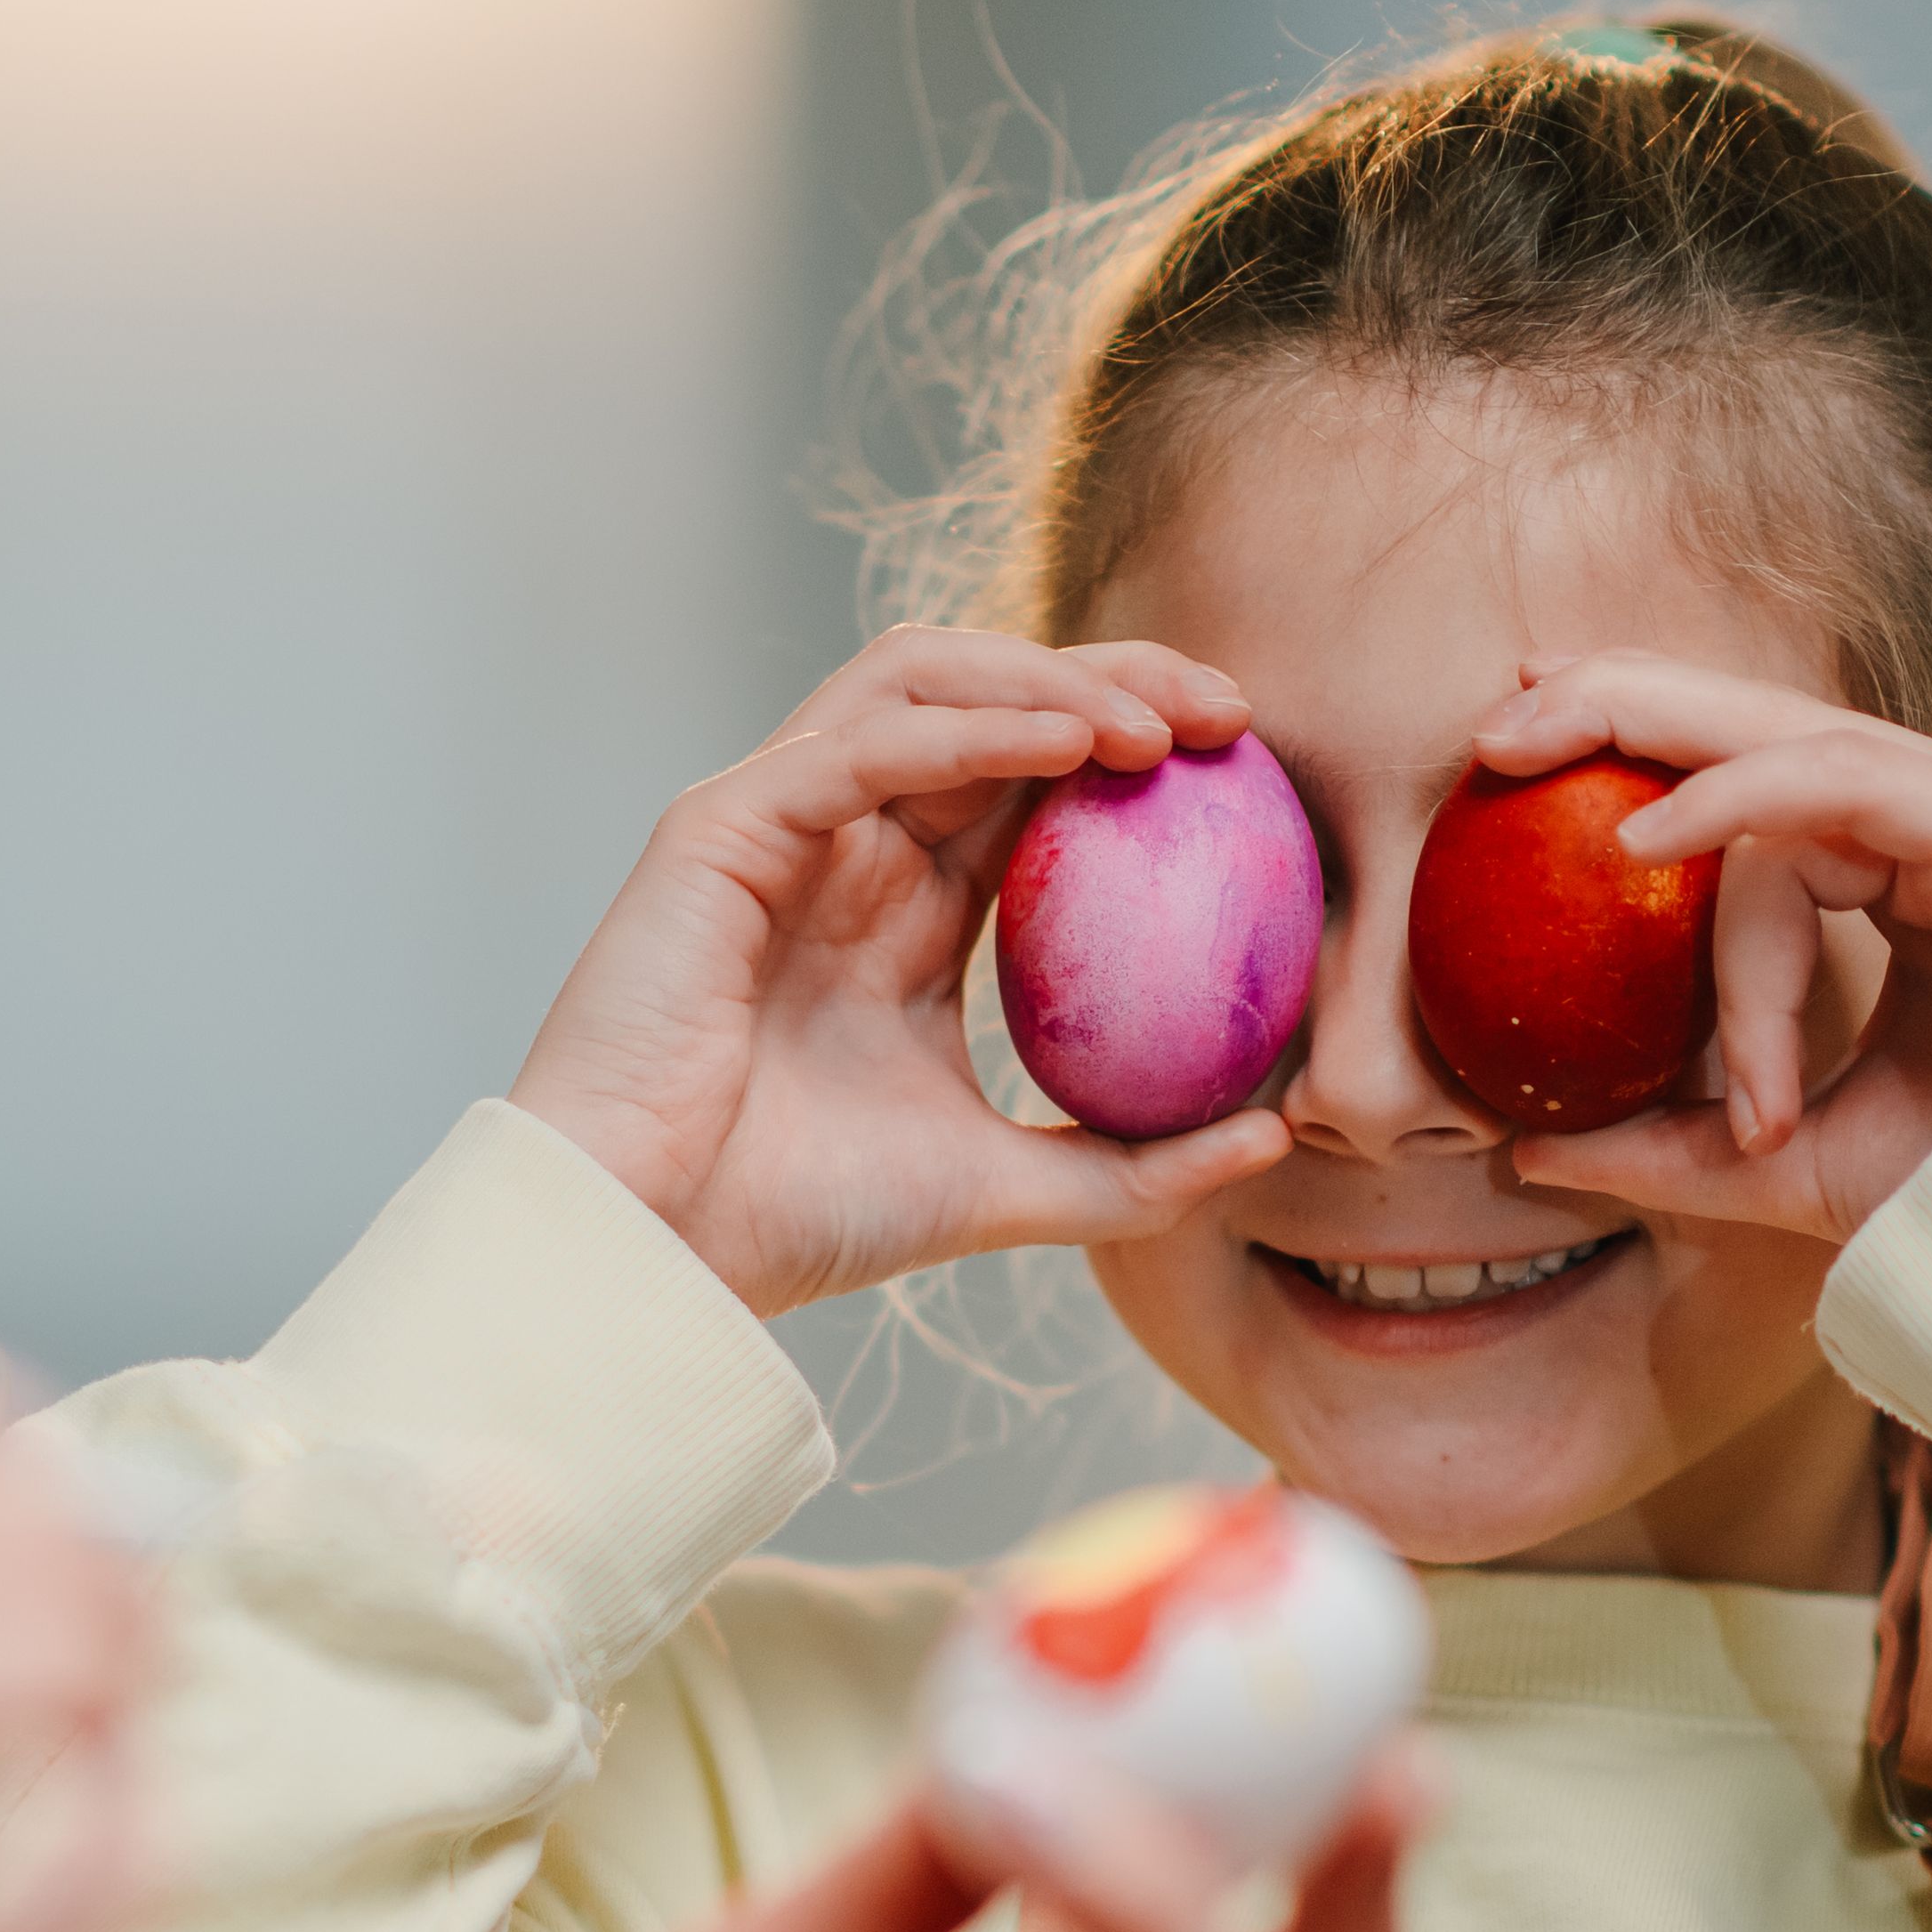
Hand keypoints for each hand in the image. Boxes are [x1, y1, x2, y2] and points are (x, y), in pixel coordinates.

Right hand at [507, 628, 1298, 1315]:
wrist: (655, 1253)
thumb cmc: (794, 1222)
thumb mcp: (1005, 1189)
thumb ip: (1133, 1167)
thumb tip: (1276, 1135)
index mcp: (904, 908)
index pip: (1035, 776)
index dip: (1139, 742)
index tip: (1251, 766)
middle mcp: (845, 846)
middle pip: (993, 697)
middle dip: (1118, 678)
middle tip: (1233, 715)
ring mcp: (778, 824)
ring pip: (921, 680)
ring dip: (1049, 679)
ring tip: (1154, 723)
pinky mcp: (719, 828)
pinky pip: (859, 740)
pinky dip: (971, 725)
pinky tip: (1067, 744)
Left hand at [1466, 654, 1931, 1244]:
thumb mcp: (1779, 1163)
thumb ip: (1662, 1144)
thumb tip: (1530, 1150)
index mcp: (1920, 879)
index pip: (1770, 790)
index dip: (1652, 768)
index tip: (1529, 783)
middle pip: (1770, 729)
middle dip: (1627, 706)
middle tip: (1498, 718)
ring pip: (1789, 756)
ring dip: (1653, 765)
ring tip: (1522, 757)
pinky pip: (1836, 787)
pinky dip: (1729, 805)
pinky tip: (1637, 844)